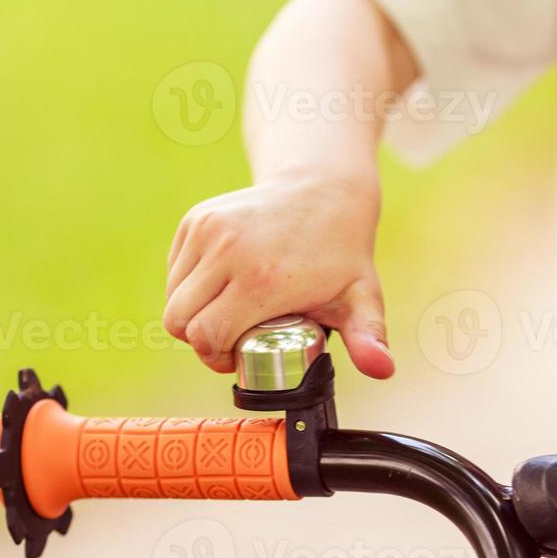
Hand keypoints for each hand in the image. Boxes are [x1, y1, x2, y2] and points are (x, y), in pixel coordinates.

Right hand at [163, 174, 394, 377]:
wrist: (322, 186)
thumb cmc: (340, 250)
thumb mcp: (360, 296)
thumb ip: (369, 337)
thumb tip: (383, 370)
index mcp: (261, 279)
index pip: (207, 336)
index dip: (216, 356)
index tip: (236, 356)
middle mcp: (227, 252)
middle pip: (180, 321)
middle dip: (200, 340)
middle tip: (229, 338)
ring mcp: (207, 231)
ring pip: (173, 298)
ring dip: (192, 314)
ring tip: (225, 313)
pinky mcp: (195, 220)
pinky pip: (175, 272)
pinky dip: (188, 287)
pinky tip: (221, 285)